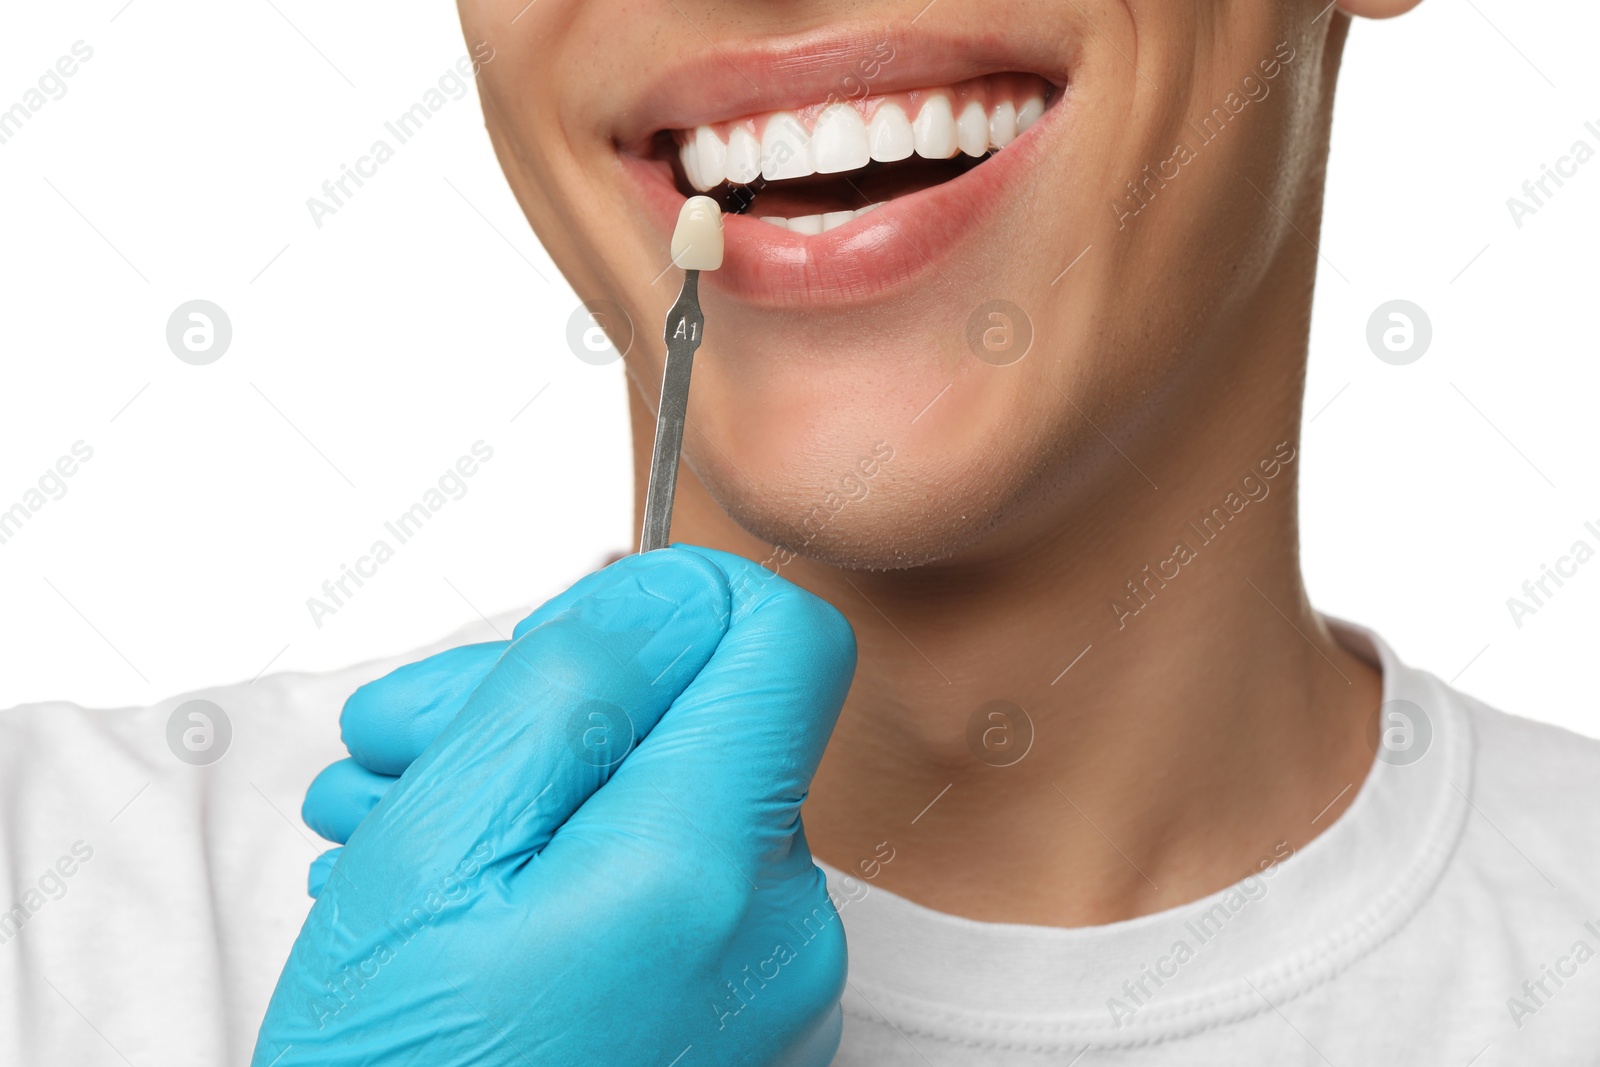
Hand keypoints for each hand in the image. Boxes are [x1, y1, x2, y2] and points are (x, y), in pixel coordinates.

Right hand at [254, 547, 856, 1066]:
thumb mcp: (434, 855)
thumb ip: (568, 691)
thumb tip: (671, 590)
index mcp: (707, 869)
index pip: (783, 640)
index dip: (671, 605)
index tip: (553, 643)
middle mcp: (780, 930)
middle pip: (702, 717)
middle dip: (543, 700)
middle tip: (397, 742)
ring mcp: (775, 989)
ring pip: (670, 795)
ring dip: (528, 781)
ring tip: (386, 824)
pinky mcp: (746, 1025)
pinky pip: (677, 885)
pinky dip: (568, 862)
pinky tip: (451, 891)